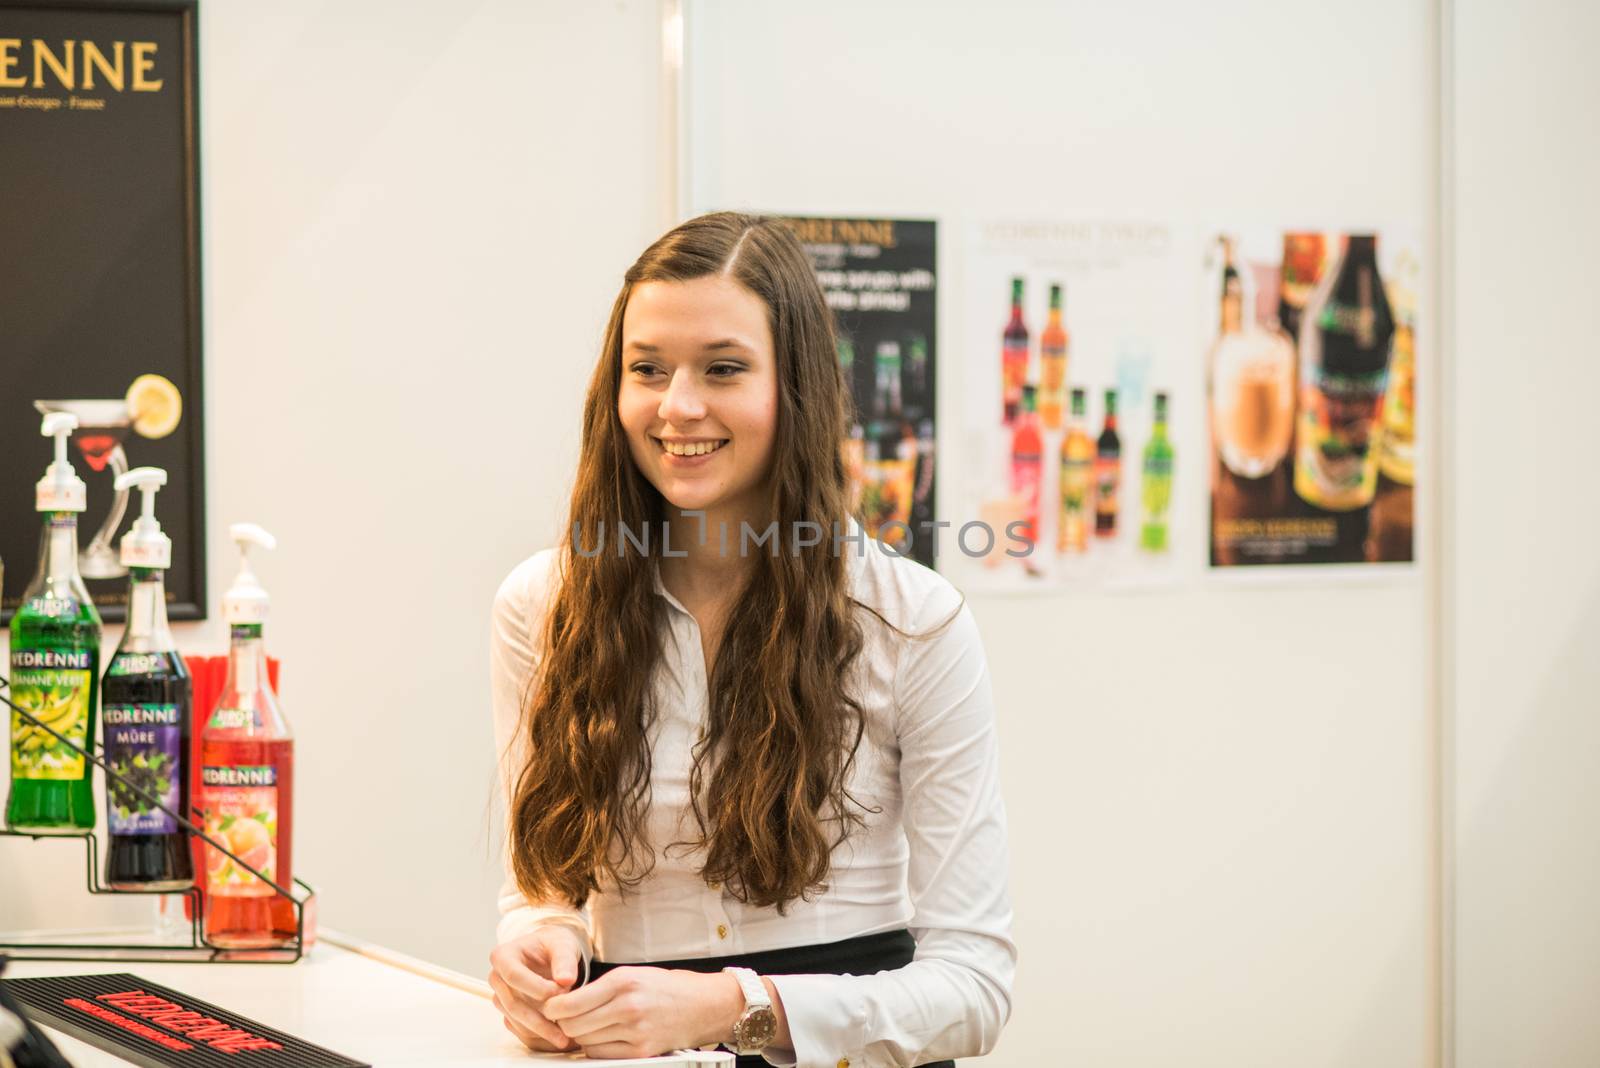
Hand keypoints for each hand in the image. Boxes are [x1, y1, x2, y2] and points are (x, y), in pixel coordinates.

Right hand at [487, 926, 585, 1052]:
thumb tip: (566, 980)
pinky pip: (518, 1028)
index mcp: (503, 956)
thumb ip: (565, 961)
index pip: (514, 976)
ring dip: (539, 1031)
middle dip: (539, 1020)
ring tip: (564, 1038)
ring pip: (515, 1020)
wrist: (551, 953)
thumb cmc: (554, 946)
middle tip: (563, 1032)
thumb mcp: (563, 945)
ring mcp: (500, 997)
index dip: (536, 987)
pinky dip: (536, 1036)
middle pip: (512, 1004)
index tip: (562, 992)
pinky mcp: (508, 1011)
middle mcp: (496, 977)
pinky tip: (555, 1038)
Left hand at [541, 965, 742, 1059]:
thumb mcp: (632, 975)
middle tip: (568, 1020)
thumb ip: (600, 988)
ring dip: (582, 1038)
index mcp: (623, 981)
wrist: (702, 1005)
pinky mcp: (641, 1051)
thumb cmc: (664, 987)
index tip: (551, 1008)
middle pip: (574, 1025)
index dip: (554, 1008)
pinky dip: (597, 1050)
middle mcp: (628, 1006)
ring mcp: (635, 1031)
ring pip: (586, 1042)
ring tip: (589, 1027)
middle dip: (565, 1024)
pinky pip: (602, 1056)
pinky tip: (603, 1039)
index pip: (571, 1003)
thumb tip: (564, 1004)